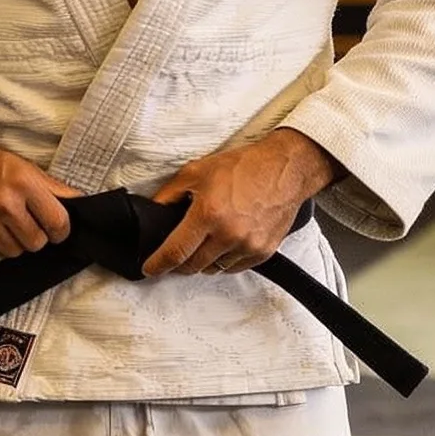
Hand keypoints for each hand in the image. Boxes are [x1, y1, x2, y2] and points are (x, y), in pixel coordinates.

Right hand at [0, 120, 78, 261]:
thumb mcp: (19, 165)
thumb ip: (50, 187)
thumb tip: (78, 202)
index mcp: (22, 182)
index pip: (58, 223)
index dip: (60, 230)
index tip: (55, 229)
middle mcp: (3, 203)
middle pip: (36, 243)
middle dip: (34, 236)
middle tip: (22, 222)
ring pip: (14, 252)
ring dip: (11, 241)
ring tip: (0, 222)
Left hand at [144, 129, 338, 278]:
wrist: (284, 170)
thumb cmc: (243, 167)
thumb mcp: (197, 171)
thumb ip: (170, 194)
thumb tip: (153, 210)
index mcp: (208, 214)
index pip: (175, 251)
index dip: (158, 264)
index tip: (150, 268)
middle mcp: (228, 234)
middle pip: (193, 266)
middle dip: (179, 264)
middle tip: (176, 254)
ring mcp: (247, 245)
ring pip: (213, 269)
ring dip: (203, 261)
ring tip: (204, 242)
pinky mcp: (263, 251)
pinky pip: (234, 267)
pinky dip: (224, 261)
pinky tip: (224, 244)